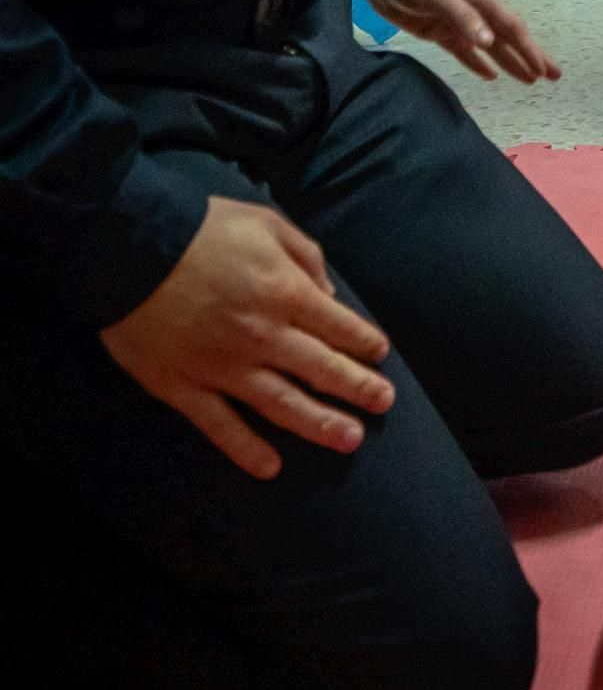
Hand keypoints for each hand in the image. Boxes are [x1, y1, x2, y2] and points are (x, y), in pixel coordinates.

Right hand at [100, 197, 394, 479]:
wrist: (131, 247)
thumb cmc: (202, 229)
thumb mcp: (265, 222)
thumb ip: (304, 255)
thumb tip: (329, 292)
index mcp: (284, 292)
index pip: (338, 325)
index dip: (364, 342)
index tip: (380, 355)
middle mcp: (263, 336)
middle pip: (321, 370)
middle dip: (357, 387)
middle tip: (383, 403)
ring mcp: (224, 368)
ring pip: (282, 405)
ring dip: (320, 424)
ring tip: (350, 439)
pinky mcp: (185, 388)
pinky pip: (222, 427)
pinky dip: (246, 450)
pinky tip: (271, 468)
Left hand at [364, 0, 561, 85]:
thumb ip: (462, 16)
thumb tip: (490, 42)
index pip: (510, 27)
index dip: (528, 49)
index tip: (543, 70)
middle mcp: (473, 12)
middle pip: (507, 38)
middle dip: (529, 56)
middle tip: (552, 77)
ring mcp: (456, 22)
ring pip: (490, 47)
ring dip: (509, 62)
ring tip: (528, 81)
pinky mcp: (438, 31)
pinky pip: (464, 51)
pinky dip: (479, 63)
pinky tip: (491, 75)